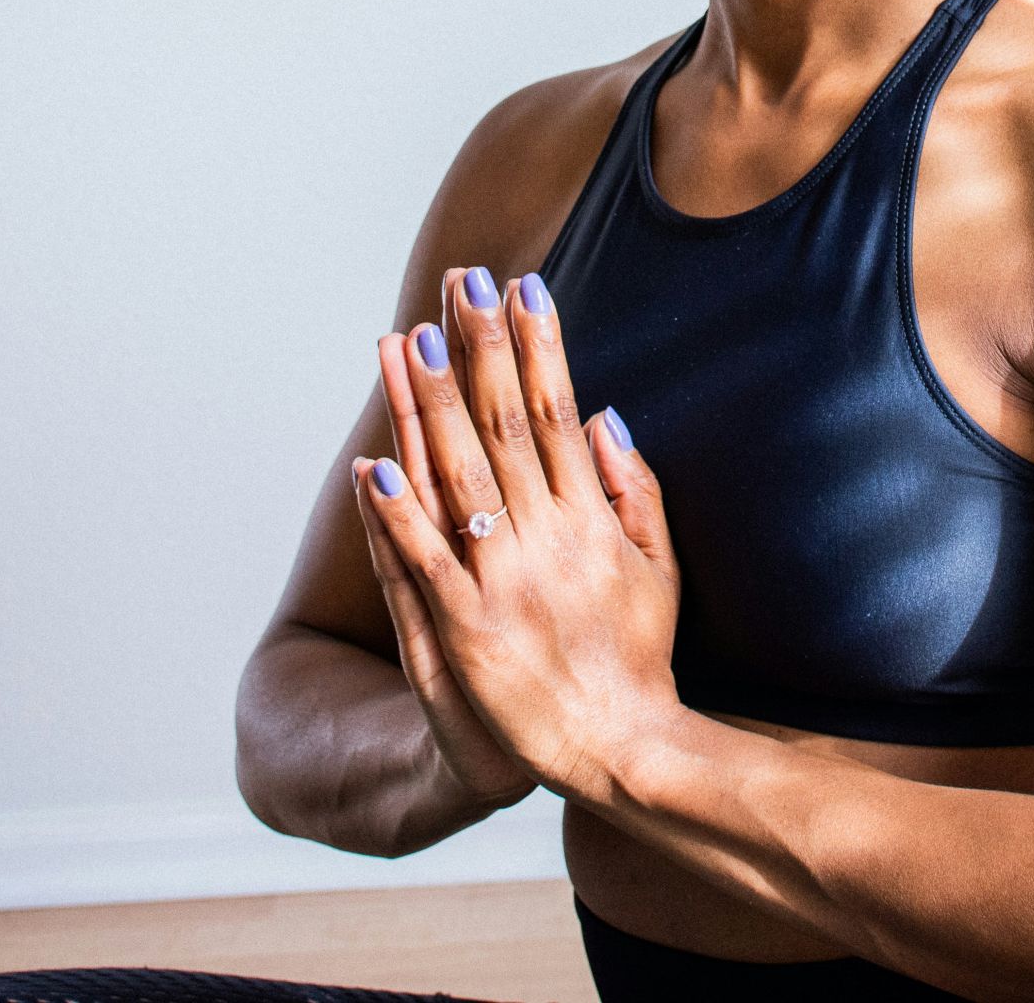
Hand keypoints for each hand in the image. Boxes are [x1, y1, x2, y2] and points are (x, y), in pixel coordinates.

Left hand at [355, 266, 683, 801]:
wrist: (624, 749)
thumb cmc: (638, 660)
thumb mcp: (660, 569)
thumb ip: (635, 492)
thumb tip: (603, 417)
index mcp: (593, 520)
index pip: (556, 412)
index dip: (537, 346)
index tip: (521, 285)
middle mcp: (550, 540)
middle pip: (504, 428)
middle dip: (482, 350)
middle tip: (460, 284)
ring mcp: (506, 585)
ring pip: (460, 481)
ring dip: (431, 409)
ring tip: (409, 342)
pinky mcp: (469, 633)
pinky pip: (426, 566)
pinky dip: (399, 517)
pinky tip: (373, 465)